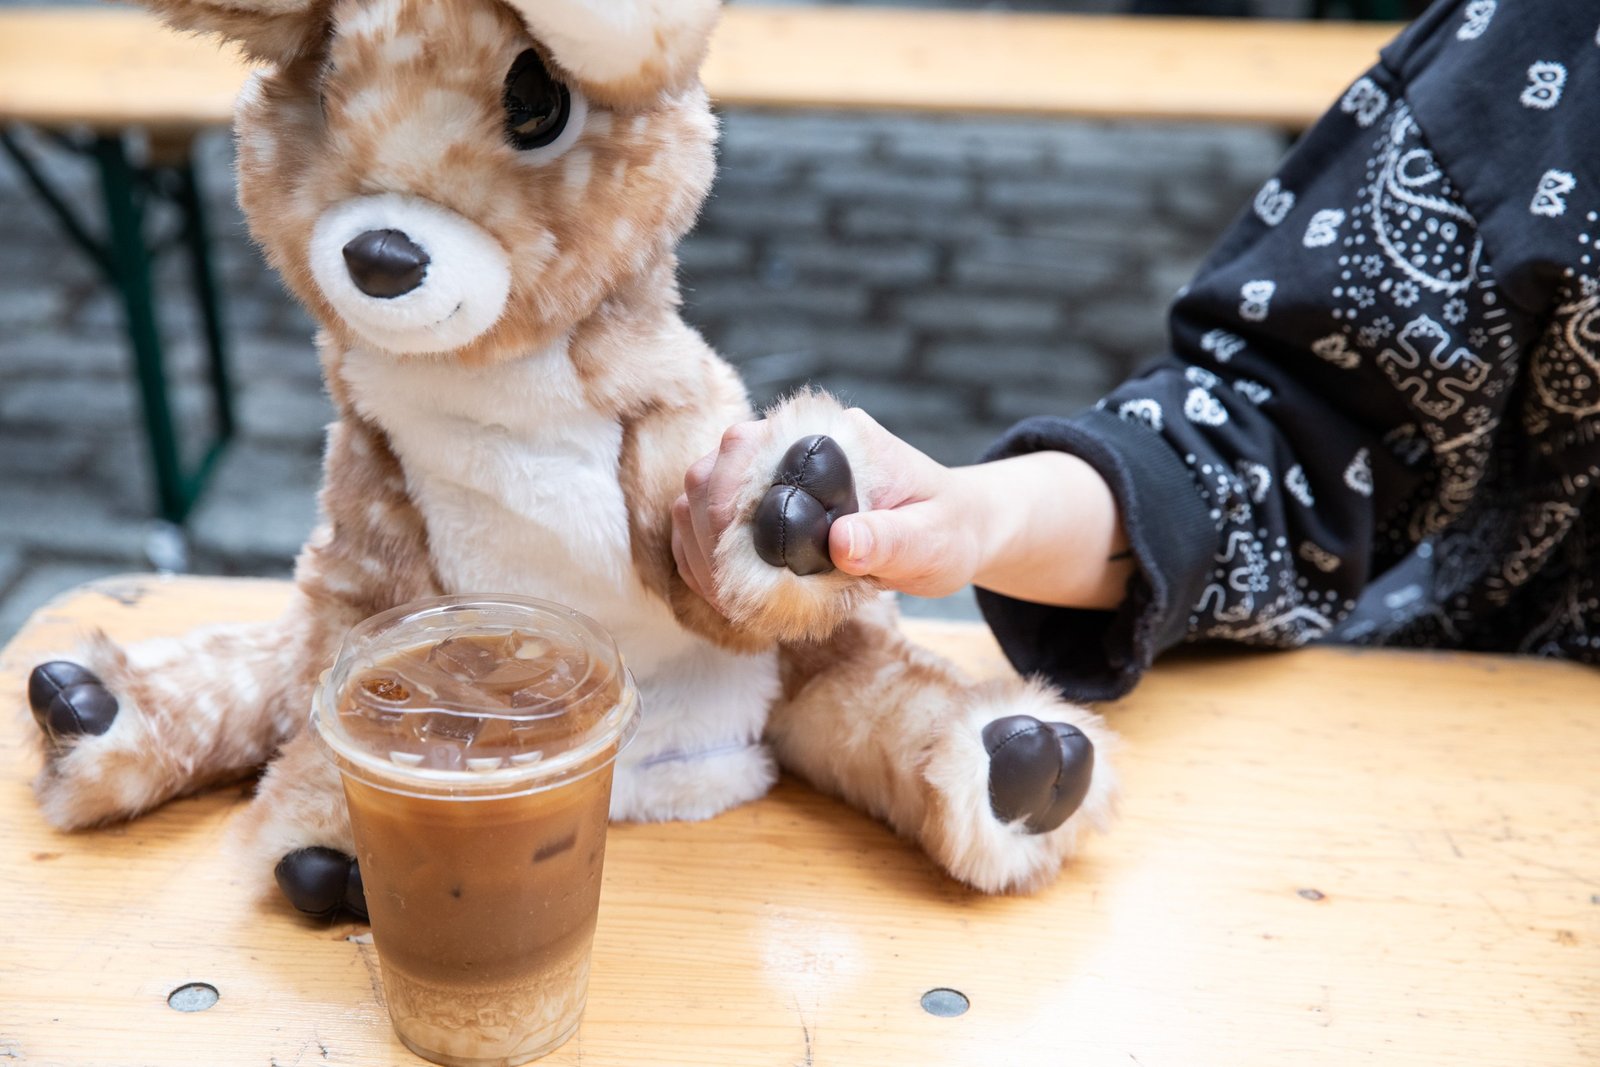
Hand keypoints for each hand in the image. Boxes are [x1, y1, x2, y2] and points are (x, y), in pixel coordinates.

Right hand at [672, 410, 1131, 609]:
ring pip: (698, 493)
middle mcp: (793, 445)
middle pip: (712, 466)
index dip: (726, 490)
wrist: (956, 530)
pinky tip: (719, 593)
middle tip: (725, 586)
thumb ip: (891, 540)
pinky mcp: (763, 504)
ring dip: (696, 544)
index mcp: (833, 438)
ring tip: (722, 596)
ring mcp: (772, 473)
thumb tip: (842, 543)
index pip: (753, 442)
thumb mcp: (933, 540)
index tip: (728, 546)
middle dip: (704, 527)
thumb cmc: (950, 529)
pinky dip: (701, 557)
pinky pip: (707, 522)